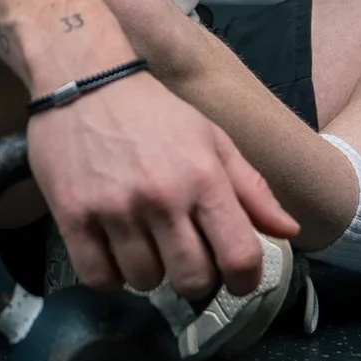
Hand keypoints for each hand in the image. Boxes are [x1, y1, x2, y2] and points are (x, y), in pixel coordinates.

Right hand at [28, 69, 298, 303]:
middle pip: (192, 280)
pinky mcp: (72, 216)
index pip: (239, 256)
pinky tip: (114, 253)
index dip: (245, 279)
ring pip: (145, 282)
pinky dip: (111, 275)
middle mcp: (161, 197)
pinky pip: (99, 277)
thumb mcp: (211, 139)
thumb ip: (251, 188)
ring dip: (150, 272)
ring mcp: (114, 209)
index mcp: (203, 177)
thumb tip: (288, 231)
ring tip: (145, 245)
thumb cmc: (153, 112)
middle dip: (196, 279)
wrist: (84, 78)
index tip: (236, 279)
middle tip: (185, 259)